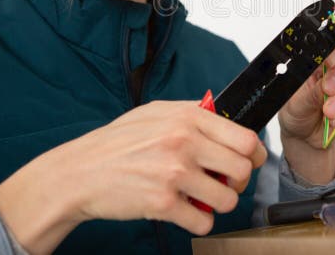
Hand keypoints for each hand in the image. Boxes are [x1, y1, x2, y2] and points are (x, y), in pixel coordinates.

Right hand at [0, 100, 266, 253]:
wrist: (80, 172)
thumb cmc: (117, 143)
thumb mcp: (156, 113)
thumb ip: (193, 114)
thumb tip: (226, 121)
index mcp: (187, 117)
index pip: (245, 137)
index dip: (254, 154)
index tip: (251, 161)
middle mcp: (184, 142)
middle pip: (243, 168)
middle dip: (238, 180)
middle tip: (224, 183)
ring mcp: (174, 173)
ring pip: (228, 198)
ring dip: (219, 202)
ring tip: (202, 198)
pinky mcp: (162, 203)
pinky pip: (203, 221)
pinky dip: (199, 221)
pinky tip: (185, 211)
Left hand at [278, 37, 334, 182]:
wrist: (305, 138)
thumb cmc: (296, 113)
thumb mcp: (295, 103)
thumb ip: (310, 93)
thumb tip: (324, 85)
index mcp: (314, 60)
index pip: (328, 42)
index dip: (333, 47)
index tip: (328, 62)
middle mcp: (331, 66)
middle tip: (328, 89)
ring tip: (328, 112)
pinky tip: (333, 119)